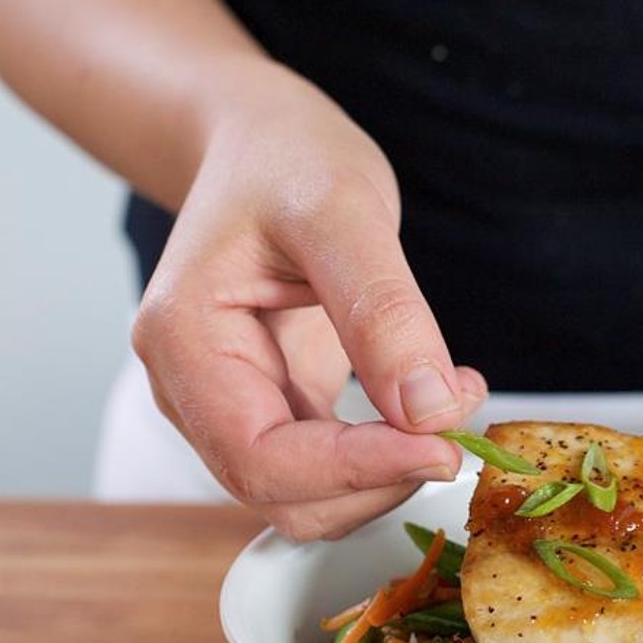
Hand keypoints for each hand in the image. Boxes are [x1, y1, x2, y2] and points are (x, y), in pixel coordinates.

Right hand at [132, 69, 485, 540]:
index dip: (355, 471)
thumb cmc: (285, 160)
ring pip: (309, 497)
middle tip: (460, 423)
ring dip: (391, 474)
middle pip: (282, 495)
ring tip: (455, 400)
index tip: (443, 449)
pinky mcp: (277, 408)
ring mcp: (231, 405)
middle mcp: (193, 389)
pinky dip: (389, 454)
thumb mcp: (341, 210)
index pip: (261, 457)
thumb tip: (428, 410)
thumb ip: (383, 311)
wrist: (263, 146)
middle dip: (380, 479)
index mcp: (183, 341)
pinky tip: (435, 402)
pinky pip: (330, 467)